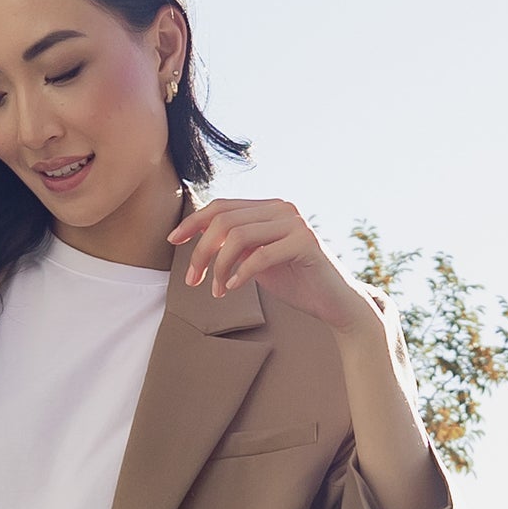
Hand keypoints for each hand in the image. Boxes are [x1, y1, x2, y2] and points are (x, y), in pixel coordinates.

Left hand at [168, 197, 375, 336]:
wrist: (335, 303)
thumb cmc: (296, 282)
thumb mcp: (258, 260)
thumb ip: (237, 246)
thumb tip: (202, 242)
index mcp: (269, 208)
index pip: (222, 206)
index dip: (194, 222)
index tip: (172, 241)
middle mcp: (282, 208)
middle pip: (225, 220)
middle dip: (201, 251)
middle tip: (192, 281)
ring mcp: (296, 223)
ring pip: (238, 236)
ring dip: (219, 267)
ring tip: (215, 291)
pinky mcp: (306, 244)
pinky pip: (261, 255)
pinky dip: (241, 274)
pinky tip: (232, 289)